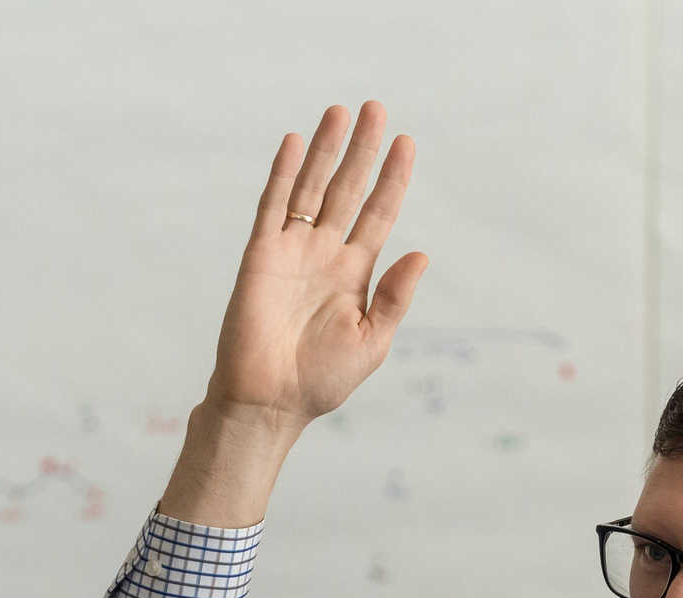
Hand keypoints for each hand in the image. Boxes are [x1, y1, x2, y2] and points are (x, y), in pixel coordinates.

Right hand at [160, 101, 427, 525]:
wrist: (270, 402)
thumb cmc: (321, 380)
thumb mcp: (372, 341)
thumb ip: (395, 297)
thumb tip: (422, 253)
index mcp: (355, 274)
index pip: (378, 214)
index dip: (392, 179)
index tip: (407, 143)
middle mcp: (324, 254)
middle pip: (347, 190)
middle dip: (362, 150)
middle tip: (376, 109)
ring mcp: (291, 251)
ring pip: (311, 188)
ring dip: (326, 150)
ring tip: (341, 112)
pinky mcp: (260, 255)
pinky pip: (272, 206)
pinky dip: (284, 174)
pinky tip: (297, 143)